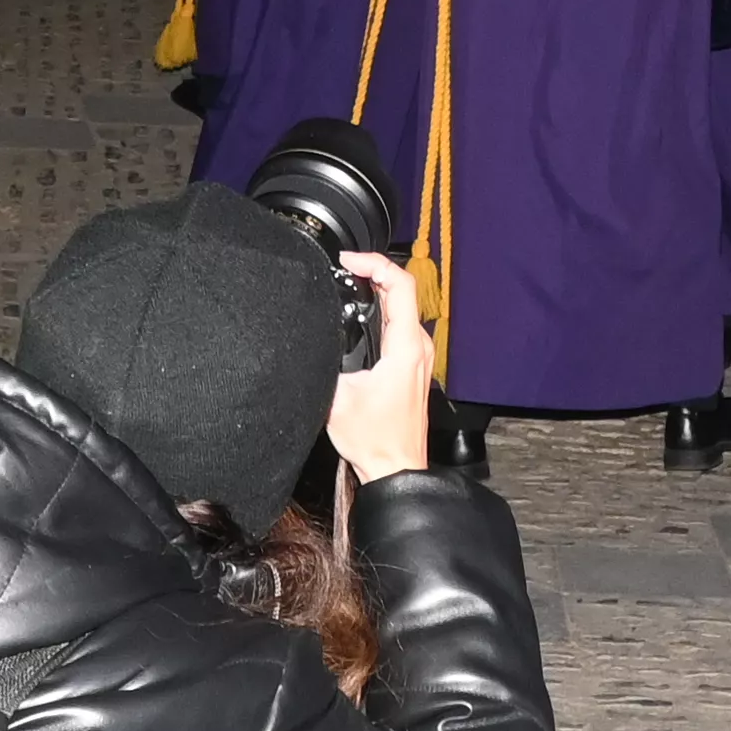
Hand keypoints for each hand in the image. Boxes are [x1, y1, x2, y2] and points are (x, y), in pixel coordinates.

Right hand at [327, 252, 436, 481]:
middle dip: (373, 270)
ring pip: (403, 306)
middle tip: (344, 266)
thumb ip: (325, 360)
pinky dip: (382, 308)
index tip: (349, 260)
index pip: (400, 285)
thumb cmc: (374, 442)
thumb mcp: (337, 397)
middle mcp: (419, 348)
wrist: (395, 470)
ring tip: (350, 281)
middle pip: (402, 290)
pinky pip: (402, 323)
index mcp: (405, 349)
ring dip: (378, 289)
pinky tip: (361, 312)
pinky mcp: (413, 366)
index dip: (374, 263)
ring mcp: (419, 357)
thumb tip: (311, 337)